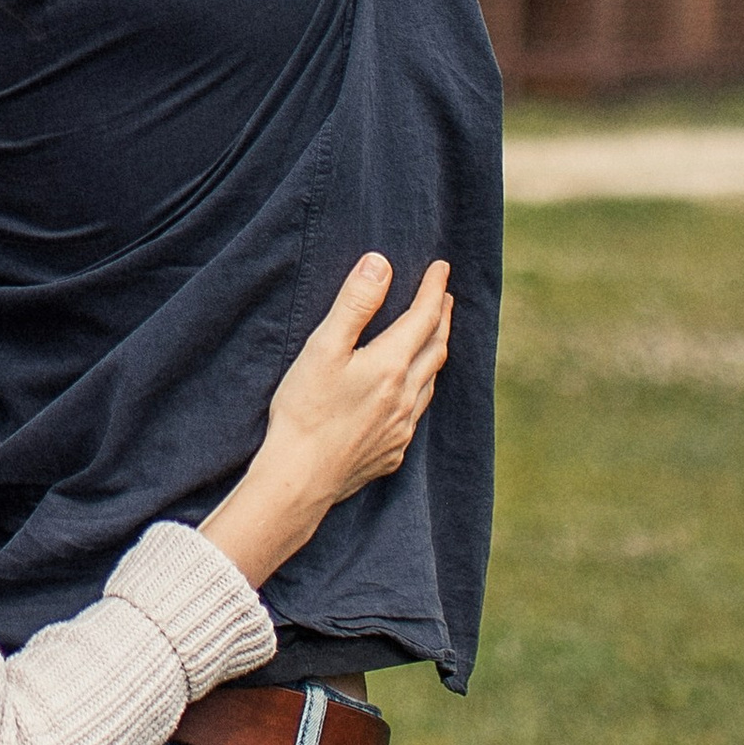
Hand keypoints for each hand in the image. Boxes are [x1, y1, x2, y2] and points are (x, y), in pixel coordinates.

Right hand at [201, 254, 452, 591]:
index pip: (424, 317)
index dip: (434, 289)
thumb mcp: (323, 347)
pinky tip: (409, 391)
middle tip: (444, 296)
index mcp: (391, 366)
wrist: (300, 479)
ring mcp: (401, 428)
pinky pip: (417, 412)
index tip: (441, 267)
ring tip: (433, 336)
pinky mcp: (392, 452)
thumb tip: (381, 264)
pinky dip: (421, 388)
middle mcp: (406, 397)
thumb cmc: (305, 410)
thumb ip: (354, 304)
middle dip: (441, 317)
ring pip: (430, 382)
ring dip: (435, 352)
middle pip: (436, 348)